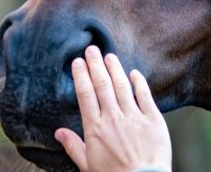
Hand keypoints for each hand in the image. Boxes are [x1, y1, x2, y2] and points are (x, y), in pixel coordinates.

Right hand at [55, 46, 171, 171]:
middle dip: (95, 64)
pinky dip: (139, 82)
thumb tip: (58, 132)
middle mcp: (113, 119)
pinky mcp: (153, 120)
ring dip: (114, 69)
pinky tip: (134, 73)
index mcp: (95, 129)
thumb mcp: (88, 166)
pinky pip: (145, 96)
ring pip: (122, 86)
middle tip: (91, 49)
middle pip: (102, 85)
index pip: (85, 95)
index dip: (81, 76)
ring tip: (109, 56)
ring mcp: (134, 117)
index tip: (77, 62)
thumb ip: (73, 146)